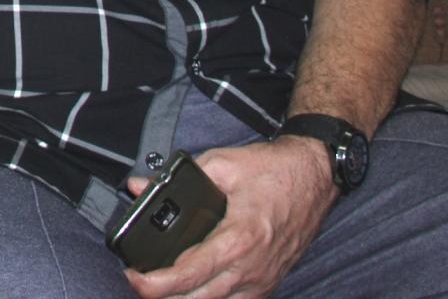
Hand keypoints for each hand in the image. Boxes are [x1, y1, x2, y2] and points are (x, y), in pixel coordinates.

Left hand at [124, 137, 336, 298]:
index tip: (133, 278)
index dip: (156, 283)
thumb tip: (138, 187)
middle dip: (163, 297)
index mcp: (239, 239)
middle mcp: (252, 268)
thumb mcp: (221, 163)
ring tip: (160, 287)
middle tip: (138, 282)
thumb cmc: (272, 170)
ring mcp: (262, 279)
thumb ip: (176, 177)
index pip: (190, 274)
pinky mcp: (269, 282)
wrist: (315, 177)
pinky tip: (193, 290)